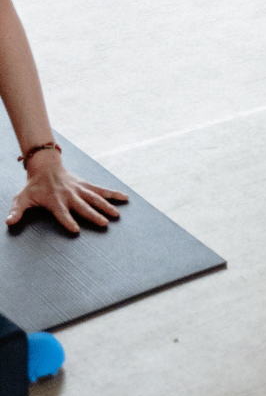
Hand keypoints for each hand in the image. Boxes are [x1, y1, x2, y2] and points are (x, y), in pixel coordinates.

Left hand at [9, 154, 126, 233]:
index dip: (68, 221)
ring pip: (95, 198)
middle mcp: (69, 195)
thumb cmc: (34, 186)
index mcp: (55, 200)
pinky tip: (125, 198)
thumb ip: (16, 210)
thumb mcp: (22, 198)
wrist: (45, 166)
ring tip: (116, 216)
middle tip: (104, 223)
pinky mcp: (86, 185)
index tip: (75, 230)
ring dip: (106, 206)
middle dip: (93, 215)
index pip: (62, 213)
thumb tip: (9, 222)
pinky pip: (101, 190)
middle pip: (83, 207)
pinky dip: (113, 193)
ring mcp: (79, 189)